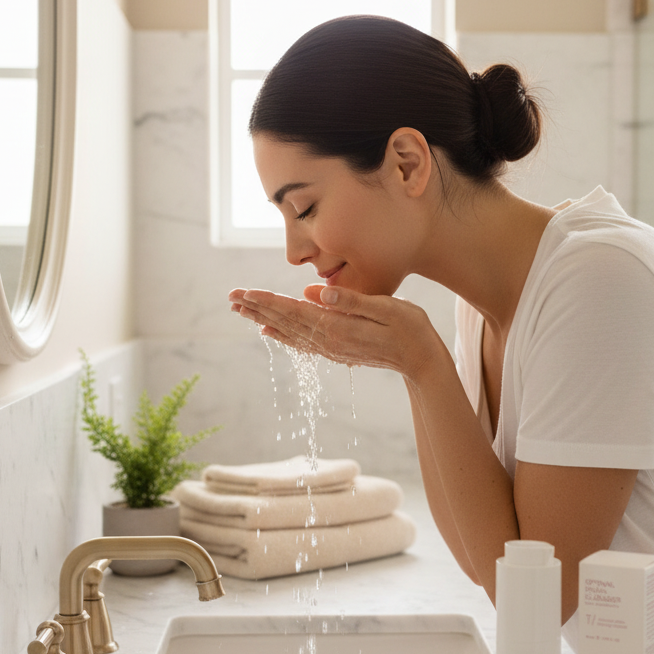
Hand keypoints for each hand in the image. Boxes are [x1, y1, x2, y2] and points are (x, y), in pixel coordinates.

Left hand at [228, 284, 441, 379]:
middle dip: (256, 308)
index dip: (267, 301)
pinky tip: (268, 332)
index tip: (244, 293)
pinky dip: (281, 335)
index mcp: (337, 327)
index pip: (294, 311)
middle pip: (285, 322)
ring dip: (263, 319)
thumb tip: (316, 292)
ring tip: (241, 310)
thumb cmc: (411, 328)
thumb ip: (351, 301)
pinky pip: (300, 342)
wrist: (422, 360)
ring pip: (288, 332)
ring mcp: (331, 348)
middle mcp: (329, 341)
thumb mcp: (387, 308)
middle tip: (230, 298)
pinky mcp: (336, 351)